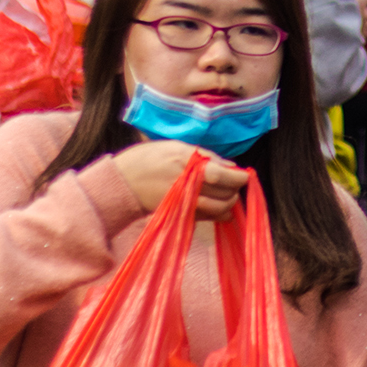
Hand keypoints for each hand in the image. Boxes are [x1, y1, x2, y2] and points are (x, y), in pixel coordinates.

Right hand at [112, 140, 248, 219]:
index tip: (244, 175)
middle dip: (236, 190)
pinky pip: (208, 218)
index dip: (241, 178)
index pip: (228, 177)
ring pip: (221, 210)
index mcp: (193, 168)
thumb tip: (230, 166)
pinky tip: (216, 205)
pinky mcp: (182, 216)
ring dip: (229, 203)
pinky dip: (218, 213)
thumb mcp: (176, 147)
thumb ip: (206, 156)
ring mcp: (187, 205)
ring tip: (226, 194)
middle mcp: (193, 189)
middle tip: (234, 183)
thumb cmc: (147, 159)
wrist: (121, 183)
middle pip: (228, 196)